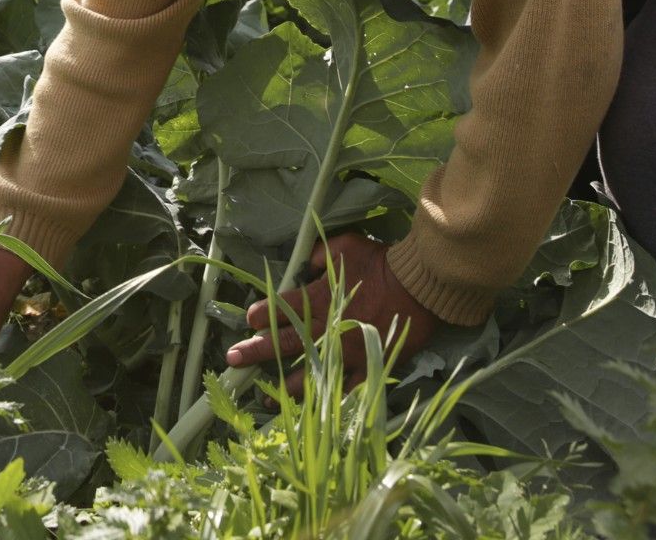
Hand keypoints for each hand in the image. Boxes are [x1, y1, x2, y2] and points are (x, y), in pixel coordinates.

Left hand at [223, 231, 440, 397]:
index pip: (281, 310)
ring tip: (262, 397)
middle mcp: (327, 329)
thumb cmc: (382, 263)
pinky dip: (324, 400)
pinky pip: (343, 390)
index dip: (261, 315)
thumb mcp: (346, 246)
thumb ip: (321, 256)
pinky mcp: (367, 368)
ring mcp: (346, 353)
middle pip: (284, 344)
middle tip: (233, 360)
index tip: (248, 320)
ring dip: (283, 386)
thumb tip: (308, 264)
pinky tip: (308, 410)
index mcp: (320, 299)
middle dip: (255, 352)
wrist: (421, 287)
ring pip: (308, 375)